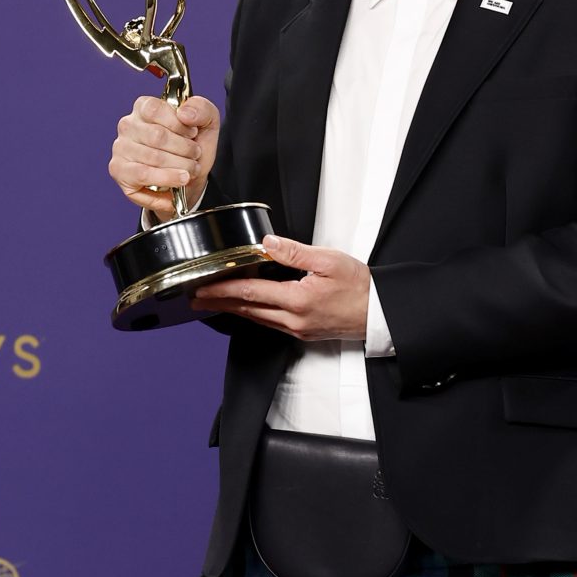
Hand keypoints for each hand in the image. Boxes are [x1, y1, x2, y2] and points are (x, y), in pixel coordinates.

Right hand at [109, 94, 219, 220]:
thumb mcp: (206, 123)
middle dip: (184, 149)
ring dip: (180, 166)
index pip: (155, 109)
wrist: (190, 177)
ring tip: (191, 169)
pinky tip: (180, 181)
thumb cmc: (192, 147)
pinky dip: (167, 179)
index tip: (193, 133)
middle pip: (157, 135)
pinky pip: (143, 175)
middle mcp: (128, 125)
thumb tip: (184, 113)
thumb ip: (201, 109)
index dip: (179, 124)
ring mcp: (121, 148)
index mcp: (144, 107)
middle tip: (195, 155)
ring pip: (153, 157)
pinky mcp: (119, 170)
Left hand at [190, 235, 370, 340]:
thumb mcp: (329, 261)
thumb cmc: (360, 287)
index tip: (202, 288)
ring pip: (257, 319)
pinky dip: (253, 314)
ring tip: (214, 302)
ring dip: (233, 310)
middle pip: (247, 310)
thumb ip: (296, 252)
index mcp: (297, 300)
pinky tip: (246, 307)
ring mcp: (297, 329)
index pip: (250, 294)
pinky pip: (270, 323)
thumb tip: (268, 244)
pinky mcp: (303, 332)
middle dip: (219, 303)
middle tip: (196, 299)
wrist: (380, 313)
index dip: (222, 290)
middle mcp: (293, 319)